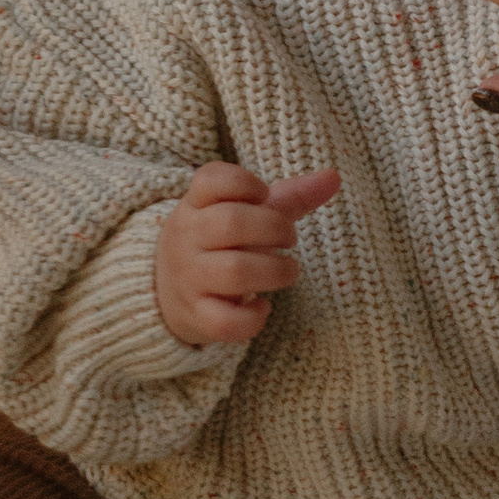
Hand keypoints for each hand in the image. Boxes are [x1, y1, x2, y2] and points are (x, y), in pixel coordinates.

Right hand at [153, 160, 339, 347]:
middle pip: (231, 223)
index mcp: (196, 205)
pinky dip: (253, 318)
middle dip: (275, 228)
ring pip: (235, 272)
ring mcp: (189, 278)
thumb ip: (290, 196)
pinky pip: (226, 322)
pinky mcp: (196, 316)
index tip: (263, 195)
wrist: (164, 292)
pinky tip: (263, 307)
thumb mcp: (245, 215)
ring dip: (275, 271)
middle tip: (289, 239)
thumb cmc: (219, 244)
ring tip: (288, 271)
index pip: (211, 179)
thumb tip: (335, 176)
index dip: (245, 182)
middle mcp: (187, 238)